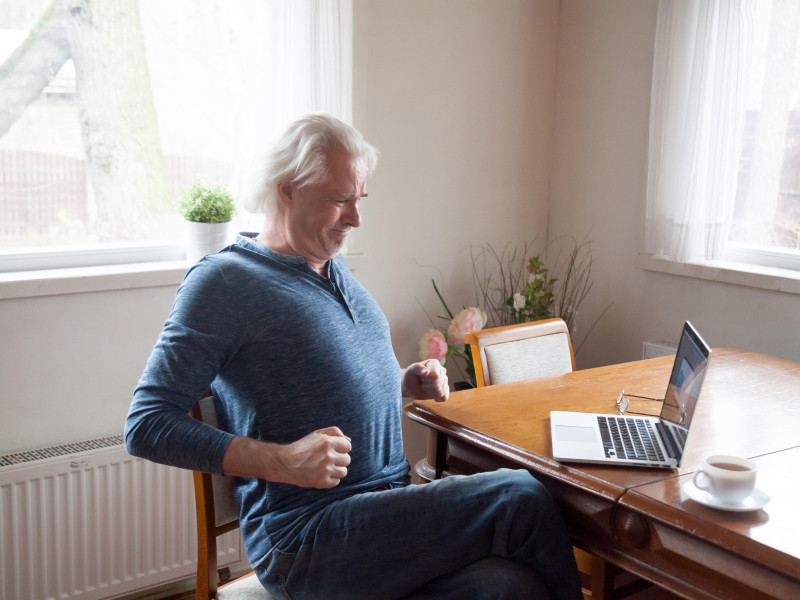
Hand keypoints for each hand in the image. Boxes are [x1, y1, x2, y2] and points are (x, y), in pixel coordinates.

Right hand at [223, 426, 350, 488]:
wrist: (285, 463)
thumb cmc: (302, 447)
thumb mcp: (316, 434)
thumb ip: (334, 432)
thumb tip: (349, 440)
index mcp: (328, 442)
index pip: (347, 446)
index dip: (341, 448)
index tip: (333, 451)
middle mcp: (329, 456)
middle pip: (347, 459)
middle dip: (339, 459)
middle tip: (327, 460)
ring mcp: (326, 470)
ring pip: (344, 471)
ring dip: (337, 470)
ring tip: (325, 468)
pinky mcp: (323, 482)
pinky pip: (336, 481)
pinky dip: (331, 479)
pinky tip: (322, 475)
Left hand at [402, 359, 449, 401]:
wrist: (410, 386)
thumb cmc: (411, 376)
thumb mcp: (411, 370)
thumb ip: (417, 368)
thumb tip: (426, 372)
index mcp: (434, 363)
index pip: (435, 376)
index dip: (426, 380)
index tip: (421, 378)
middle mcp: (442, 370)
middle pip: (438, 385)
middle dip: (427, 387)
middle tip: (422, 384)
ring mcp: (444, 380)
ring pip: (441, 392)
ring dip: (430, 392)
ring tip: (426, 388)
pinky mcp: (445, 390)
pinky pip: (444, 397)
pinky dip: (436, 398)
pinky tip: (431, 393)